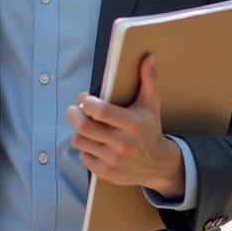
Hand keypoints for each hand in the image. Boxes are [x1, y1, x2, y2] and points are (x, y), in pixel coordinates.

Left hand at [66, 54, 184, 198]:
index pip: (100, 111)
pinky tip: (95, 143)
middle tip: (74, 109)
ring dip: (79, 131)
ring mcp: (113, 160)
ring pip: (79, 140)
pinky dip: (85, 148)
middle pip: (83, 126)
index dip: (85, 102)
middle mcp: (122, 143)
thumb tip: (147, 58)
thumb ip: (148, 80)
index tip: (84, 98)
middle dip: (73, 114)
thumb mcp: (151, 105)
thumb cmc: (150, 130)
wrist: (158, 165)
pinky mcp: (105, 173)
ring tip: (86, 125)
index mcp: (132, 124)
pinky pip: (83, 156)